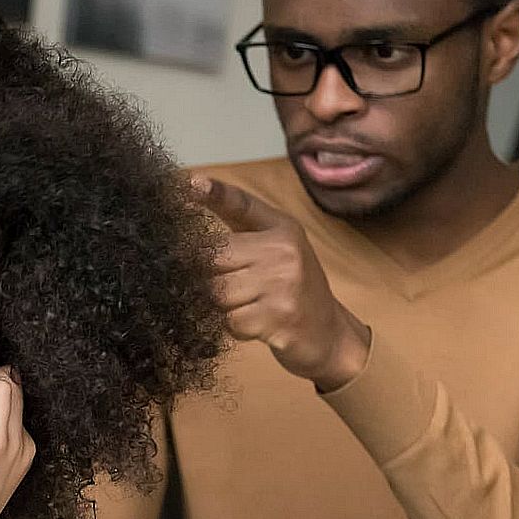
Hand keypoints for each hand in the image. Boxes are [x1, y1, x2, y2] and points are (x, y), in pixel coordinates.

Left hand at [190, 174, 370, 392]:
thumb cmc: (292, 289)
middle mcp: (284, 252)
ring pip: (218, 292)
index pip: (242, 206)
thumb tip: (194, 189)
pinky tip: (256, 324)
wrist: (329, 335)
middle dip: (209, 275)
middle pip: (215, 258)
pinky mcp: (278, 318)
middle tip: (232, 286)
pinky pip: (231, 321)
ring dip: (224, 305)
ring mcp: (283, 285)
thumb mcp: (274, 249)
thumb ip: (238, 224)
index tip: (189, 183)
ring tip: (250, 305)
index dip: (215, 193)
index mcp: (282, 230)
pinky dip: (236, 327)